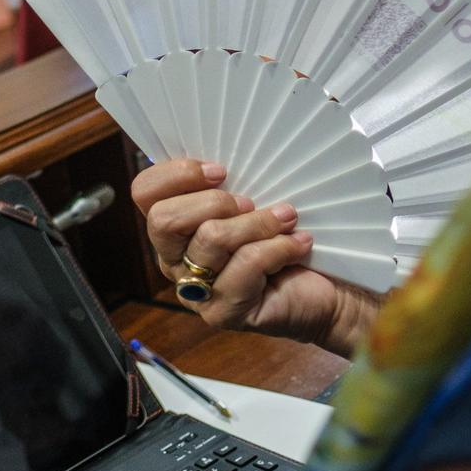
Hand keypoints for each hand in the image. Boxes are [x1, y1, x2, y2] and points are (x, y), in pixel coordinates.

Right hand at [131, 158, 377, 356]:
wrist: (326, 289)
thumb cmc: (284, 237)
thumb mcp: (251, 200)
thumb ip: (228, 183)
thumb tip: (227, 157)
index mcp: (172, 228)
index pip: (144, 193)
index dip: (176, 175)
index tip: (220, 170)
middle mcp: (174, 260)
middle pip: (163, 219)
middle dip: (213, 202)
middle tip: (249, 201)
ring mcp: (196, 292)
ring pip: (211, 239)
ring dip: (257, 223)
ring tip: (287, 218)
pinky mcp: (223, 313)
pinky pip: (245, 266)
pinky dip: (279, 247)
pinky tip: (298, 244)